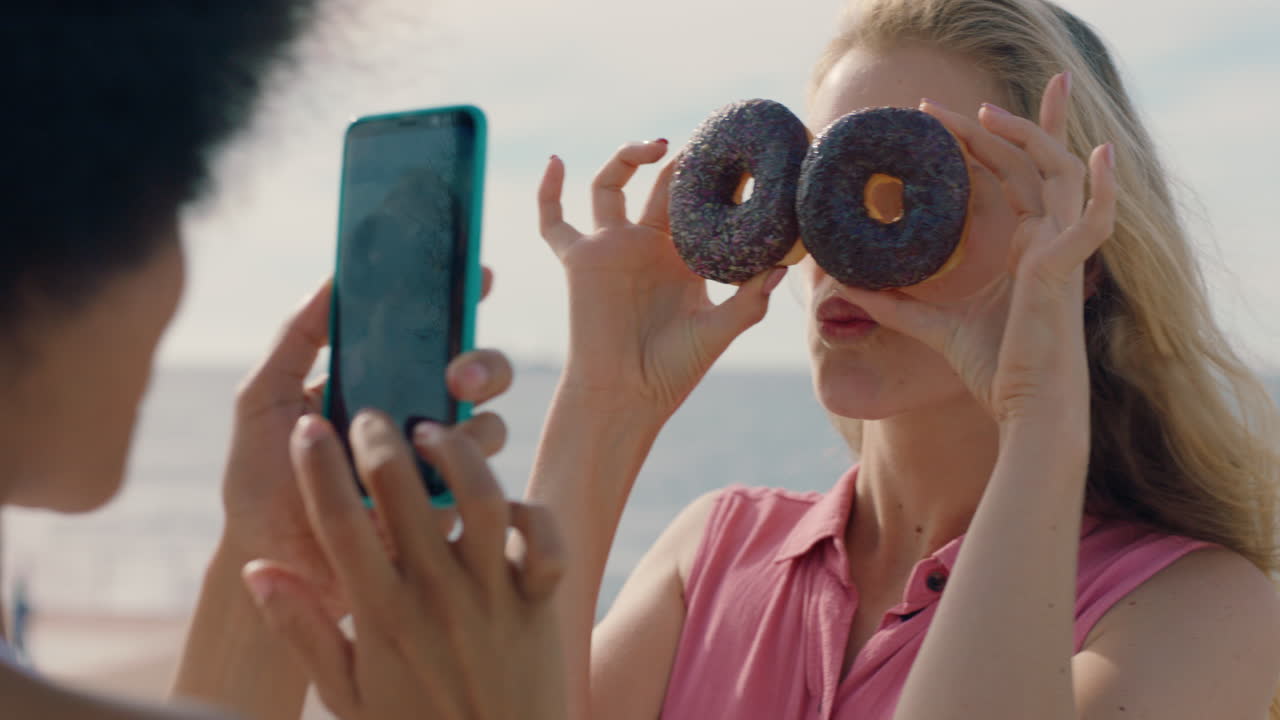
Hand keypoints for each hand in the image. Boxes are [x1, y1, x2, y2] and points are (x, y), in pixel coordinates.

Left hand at [219, 270, 509, 617]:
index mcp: (381, 383)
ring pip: (490, 424)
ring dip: (477, 419)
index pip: (433, 333)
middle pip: (480, 372)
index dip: (462, 301)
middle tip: (455, 375)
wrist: (272, 564)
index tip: (480, 278)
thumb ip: (293, 340)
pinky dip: (465, 472)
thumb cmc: (261, 484)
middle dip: (483, 363)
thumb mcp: (261, 401)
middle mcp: (419, 417)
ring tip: (434, 434)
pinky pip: (480, 482)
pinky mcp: (449, 509)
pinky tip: (434, 474)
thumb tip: (333, 280)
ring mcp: (438, 464)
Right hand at [243, 412, 566, 719]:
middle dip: (378, 437)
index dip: (315, 466)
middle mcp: (435, 596)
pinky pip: (544, 537)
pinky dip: (529, 510)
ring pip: (481, 497)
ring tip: (433, 434)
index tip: (305, 427)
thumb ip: (303, 628)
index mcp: (380, 614)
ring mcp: (493, 596)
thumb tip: (258, 570)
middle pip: (401, 490)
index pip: (337, 522)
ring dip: (456, 454)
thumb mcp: (347, 691)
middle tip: (369, 415)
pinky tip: (502, 500)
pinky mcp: (540, 601)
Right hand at [539, 142, 786, 419]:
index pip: (698, 205)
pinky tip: (554, 161)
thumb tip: (781, 265)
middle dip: (682, 162)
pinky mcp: (579, 259)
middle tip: (708, 142)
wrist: (627, 395)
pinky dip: (548, 192)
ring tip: (659, 146)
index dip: (715, 180)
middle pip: (660, 185)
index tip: (740, 156)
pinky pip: (554, 221)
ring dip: (630, 157)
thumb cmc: (673, 371)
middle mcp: (646, 246)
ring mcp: (612, 248)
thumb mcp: (719, 330)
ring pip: (610, 184)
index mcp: (683, 258)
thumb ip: (749, 300)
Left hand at [840, 73, 1115, 424]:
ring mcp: (1061, 252)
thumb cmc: (995, 372)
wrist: (1024, 410)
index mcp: (1026, 251)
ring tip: (980, 112)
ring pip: (1056, 173)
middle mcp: (1048, 242)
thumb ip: (893, 305)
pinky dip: (1101, 186)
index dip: (983, 146)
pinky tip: (1098, 152)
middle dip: (991, 128)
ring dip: (1025, 135)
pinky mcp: (1064, 269)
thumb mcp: (932, 328)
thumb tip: (842, 287)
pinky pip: (1094, 218)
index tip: (938, 124)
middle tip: (934, 109)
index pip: (1012, 181)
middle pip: (1029, 165)